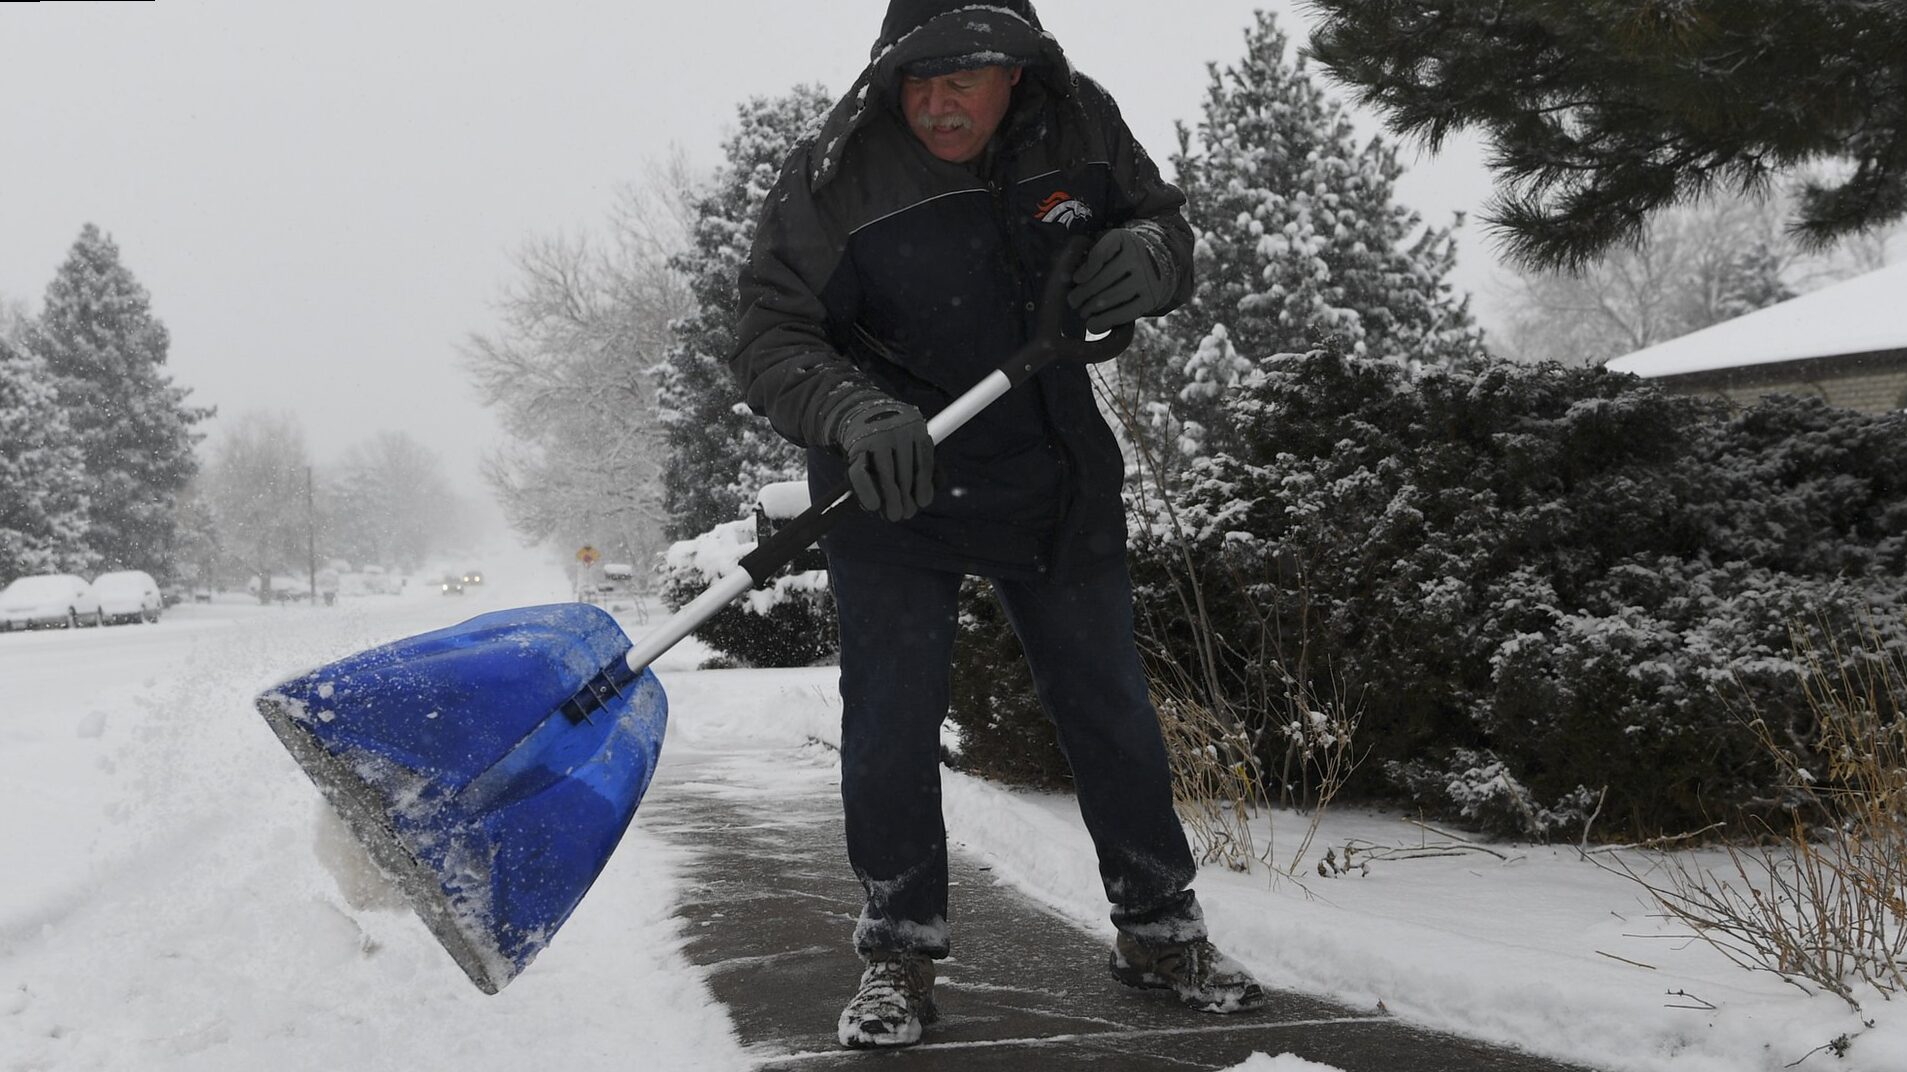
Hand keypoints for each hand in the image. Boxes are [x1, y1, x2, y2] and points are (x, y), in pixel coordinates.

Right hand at [832, 396, 934, 521]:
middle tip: (906, 514)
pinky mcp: (856, 446)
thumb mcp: (911, 442)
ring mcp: (876, 436)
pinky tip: (873, 506)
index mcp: (916, 427)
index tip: (922, 503)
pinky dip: (866, 491)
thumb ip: (923, 465)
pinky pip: (861, 473)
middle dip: (906, 497)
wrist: (858, 411)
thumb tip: (926, 498)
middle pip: (906, 471)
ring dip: (891, 498)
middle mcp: (898, 429)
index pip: (924, 462)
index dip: (924, 486)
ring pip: (886, 474)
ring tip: (893, 515)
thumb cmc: (890, 436)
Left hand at [1067, 228, 1170, 333]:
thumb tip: (1075, 279)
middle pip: (1102, 279)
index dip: (1085, 269)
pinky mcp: (1150, 299)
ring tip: (1082, 311)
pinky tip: (1092, 324)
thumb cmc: (1122, 257)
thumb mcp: (1110, 247)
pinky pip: (1124, 313)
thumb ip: (1091, 256)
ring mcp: (1146, 279)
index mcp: (1125, 240)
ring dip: (1090, 308)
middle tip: (1073, 301)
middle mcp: (1139, 258)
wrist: (1157, 265)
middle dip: (1082, 293)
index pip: (1100, 254)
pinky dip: (1105, 321)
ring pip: (1111, 297)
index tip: (1076, 279)